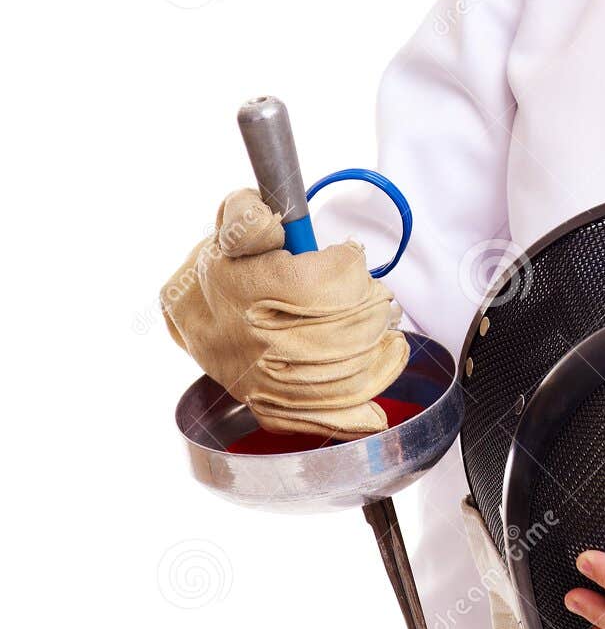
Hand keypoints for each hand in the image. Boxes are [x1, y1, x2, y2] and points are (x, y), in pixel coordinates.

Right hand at [160, 188, 407, 439]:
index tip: (349, 256)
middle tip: (377, 293)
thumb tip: (271, 222)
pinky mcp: (271, 408)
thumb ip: (249, 214)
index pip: (326, 285)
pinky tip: (384, 365)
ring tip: (386, 325)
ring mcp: (261, 381)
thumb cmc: (229, 260)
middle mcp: (252, 341)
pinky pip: (330, 413)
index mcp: (243, 289)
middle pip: (345, 331)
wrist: (192, 311)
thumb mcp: (234, 220)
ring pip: (345, 372)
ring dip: (380, 345)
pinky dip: (368, 395)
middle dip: (373, 306)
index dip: (350, 266)